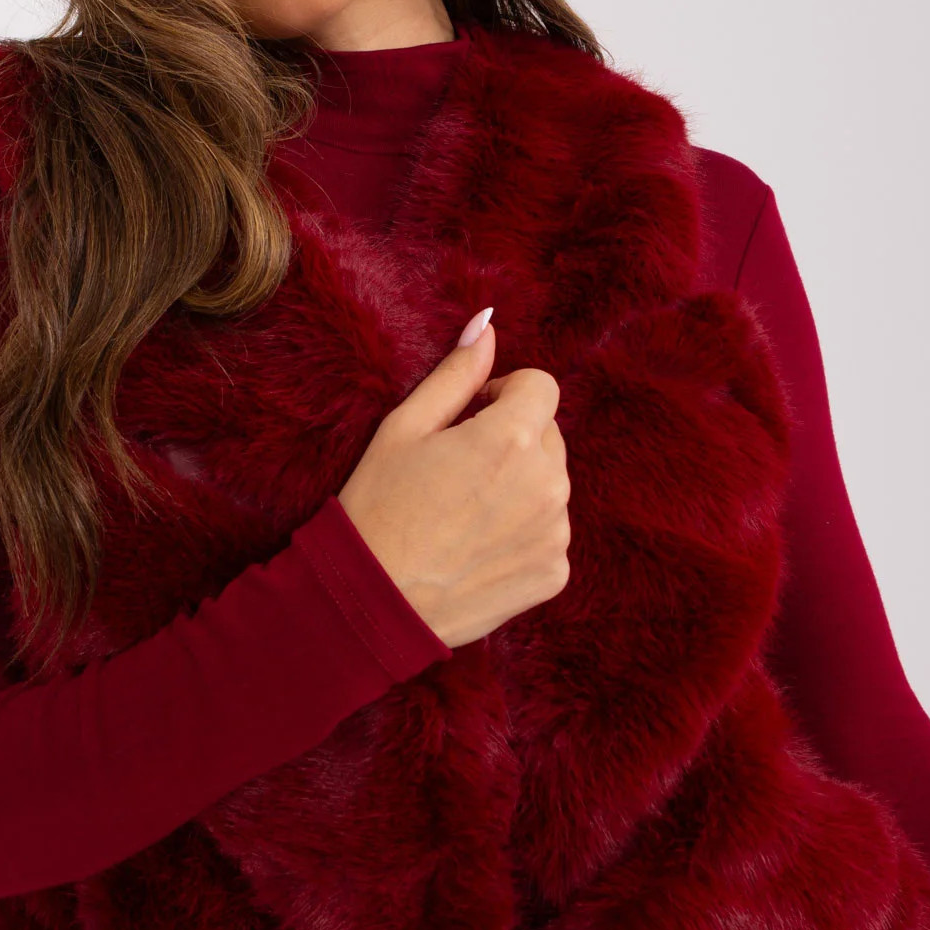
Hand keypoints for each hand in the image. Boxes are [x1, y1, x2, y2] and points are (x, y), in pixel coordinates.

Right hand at [335, 309, 570, 648]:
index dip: (503, 394)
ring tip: (462, 515)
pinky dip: (521, 535)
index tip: (468, 418)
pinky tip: (474, 550)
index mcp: (511, 438)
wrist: (373, 603)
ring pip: (549, 486)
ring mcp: (556, 533)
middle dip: (512, 441)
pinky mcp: (554, 573)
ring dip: (518, 488)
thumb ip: (455, 374)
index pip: (541, 386)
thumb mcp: (404, 429)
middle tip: (455, 472)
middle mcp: (548, 484)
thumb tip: (487, 326)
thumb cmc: (377, 508)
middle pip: (547, 437)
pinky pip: (548, 534)